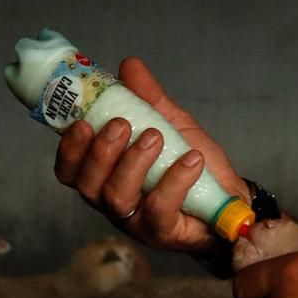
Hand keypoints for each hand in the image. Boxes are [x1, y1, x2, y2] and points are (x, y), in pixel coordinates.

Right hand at [53, 57, 247, 253]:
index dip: (69, 149)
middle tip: (121, 124)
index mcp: (105, 176)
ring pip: (117, 197)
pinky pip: (159, 209)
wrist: (229, 195)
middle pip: (87, 185)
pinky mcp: (163, 232)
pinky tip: (191, 159)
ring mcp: (136, 221)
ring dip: (132, 162)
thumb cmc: (191, 162)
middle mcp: (112, 201)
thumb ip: (148, 98)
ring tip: (156, 136)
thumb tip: (129, 65)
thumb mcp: (170, 123)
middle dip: (100, 151)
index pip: (70, 170)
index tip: (82, 122)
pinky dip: (174, 180)